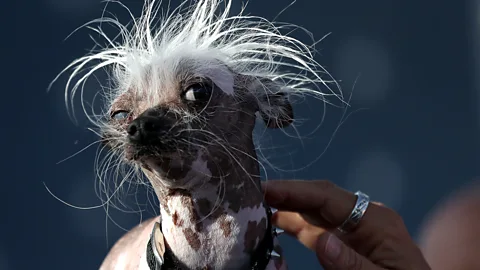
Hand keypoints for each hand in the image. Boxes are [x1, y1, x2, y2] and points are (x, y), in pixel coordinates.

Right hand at [262, 180, 430, 269]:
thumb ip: (353, 263)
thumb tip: (322, 241)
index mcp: (375, 220)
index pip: (328, 196)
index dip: (295, 191)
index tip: (265, 189)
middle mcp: (362, 218)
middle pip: (318, 199)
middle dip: (286, 194)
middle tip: (252, 193)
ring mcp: (353, 230)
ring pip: (313, 211)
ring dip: (286, 207)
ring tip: (257, 205)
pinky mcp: (346, 243)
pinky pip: (316, 229)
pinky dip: (294, 225)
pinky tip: (275, 222)